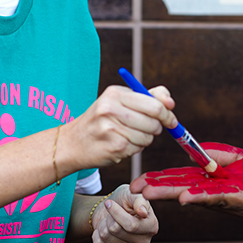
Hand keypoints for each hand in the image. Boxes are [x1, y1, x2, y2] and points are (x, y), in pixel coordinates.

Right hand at [60, 85, 178, 171]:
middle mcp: (111, 109)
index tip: (170, 119)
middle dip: (157, 127)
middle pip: (154, 122)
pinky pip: (138, 149)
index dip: (167, 113)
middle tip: (150, 128)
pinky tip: (121, 144)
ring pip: (148, 137)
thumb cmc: (100, 120)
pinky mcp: (114, 147)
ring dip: (145, 139)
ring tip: (129, 135)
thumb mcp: (118, 101)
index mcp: (115, 93)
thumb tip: (170, 102)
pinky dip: (134, 148)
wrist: (72, 143)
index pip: (154, 103)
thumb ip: (147, 97)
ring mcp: (111, 129)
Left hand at [90, 185, 159, 242]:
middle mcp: (144, 241)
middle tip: (111, 213)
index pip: (131, 225)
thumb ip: (139, 200)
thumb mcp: (131, 194)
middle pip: (116, 230)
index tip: (109, 203)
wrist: (110, 209)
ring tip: (108, 221)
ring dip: (102, 224)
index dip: (116, 213)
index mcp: (151, 226)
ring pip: (106, 236)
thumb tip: (142, 212)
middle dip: (109, 217)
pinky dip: (96, 234)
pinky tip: (103, 230)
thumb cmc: (124, 200)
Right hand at [130, 143, 242, 231]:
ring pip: (196, 195)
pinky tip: (184, 197)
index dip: (162, 179)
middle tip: (133, 190)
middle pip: (183, 189)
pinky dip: (201, 197)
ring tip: (149, 194)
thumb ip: (221, 156)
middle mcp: (220, 193)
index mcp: (217, 182)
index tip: (141, 180)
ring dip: (172, 193)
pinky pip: (220, 198)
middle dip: (158, 189)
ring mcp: (232, 199)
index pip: (184, 179)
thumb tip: (196, 150)